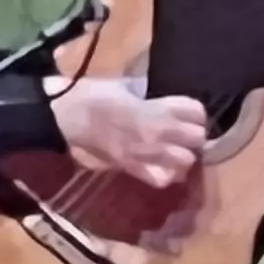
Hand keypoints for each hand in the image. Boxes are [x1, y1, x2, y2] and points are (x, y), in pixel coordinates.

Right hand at [56, 83, 209, 188]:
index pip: (196, 111)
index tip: (187, 112)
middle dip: (194, 135)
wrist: (66, 118)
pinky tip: (162, 166)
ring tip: (175, 150)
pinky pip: (163, 179)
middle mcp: (158, 132)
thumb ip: (146, 91)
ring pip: (186, 161)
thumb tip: (156, 92)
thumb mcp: (124, 84)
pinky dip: (167, 174)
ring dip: (184, 155)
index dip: (194, 112)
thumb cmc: (91, 95)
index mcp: (155, 107)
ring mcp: (147, 154)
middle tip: (184, 132)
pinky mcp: (133, 169)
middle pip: (197, 138)